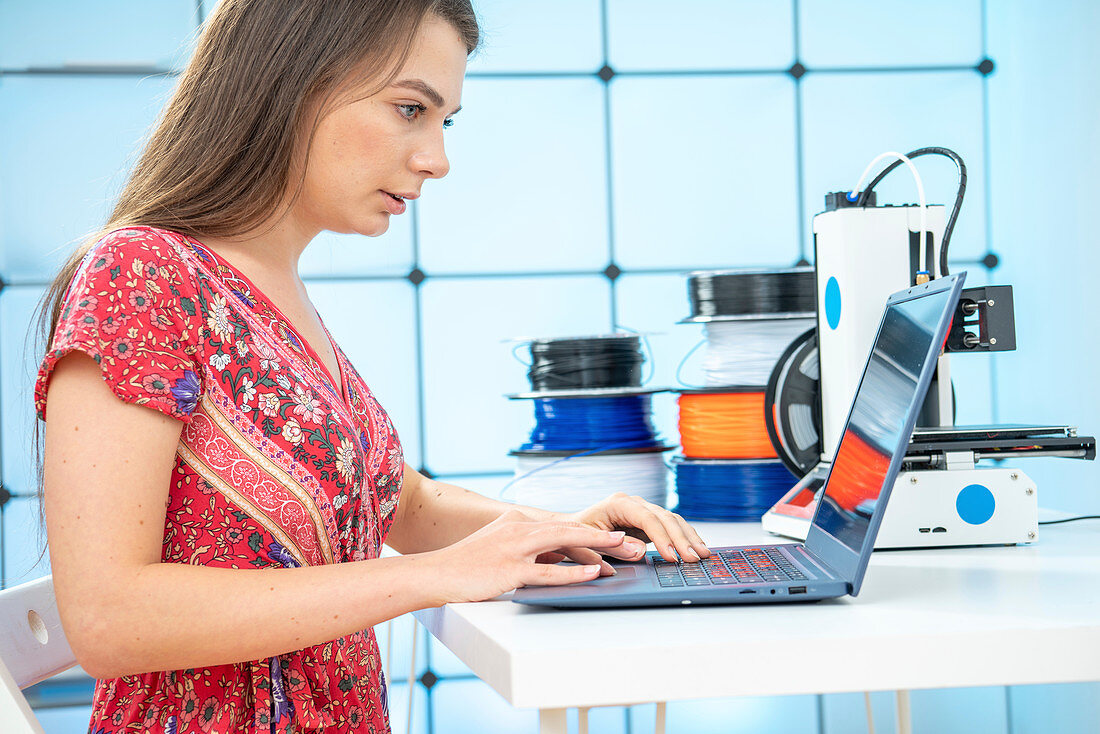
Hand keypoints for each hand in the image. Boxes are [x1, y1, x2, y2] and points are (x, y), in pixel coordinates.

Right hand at [426, 509, 630, 603]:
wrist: (437, 573)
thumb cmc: (467, 565)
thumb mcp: (499, 546)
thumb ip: (526, 548)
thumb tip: (556, 558)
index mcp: (517, 521)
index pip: (562, 525)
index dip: (591, 533)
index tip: (614, 539)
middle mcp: (519, 529)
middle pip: (570, 529)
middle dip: (603, 537)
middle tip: (630, 543)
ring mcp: (514, 548)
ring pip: (564, 544)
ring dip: (596, 548)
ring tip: (621, 552)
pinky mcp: (509, 569)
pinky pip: (548, 571)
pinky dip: (573, 572)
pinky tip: (593, 573)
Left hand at [565, 492, 710, 563]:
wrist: (573, 530)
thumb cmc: (577, 536)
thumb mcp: (589, 542)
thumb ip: (613, 547)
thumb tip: (640, 550)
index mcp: (618, 503)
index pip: (647, 518)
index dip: (662, 537)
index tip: (672, 556)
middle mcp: (634, 503)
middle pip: (664, 517)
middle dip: (681, 539)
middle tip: (694, 558)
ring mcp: (643, 510)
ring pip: (672, 520)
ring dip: (688, 537)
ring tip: (702, 555)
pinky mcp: (649, 521)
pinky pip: (671, 526)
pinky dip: (685, 537)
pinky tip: (696, 547)